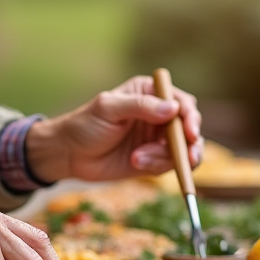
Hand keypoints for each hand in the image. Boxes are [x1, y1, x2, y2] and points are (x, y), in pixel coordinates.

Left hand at [23, 75, 202, 183]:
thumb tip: (172, 108)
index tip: (189, 132)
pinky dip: (157, 166)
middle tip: (187, 158)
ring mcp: (156, 138)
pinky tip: (136, 162)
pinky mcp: (153, 159)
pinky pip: (169, 165)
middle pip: (189, 127)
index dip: (190, 116)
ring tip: (141, 159)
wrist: (69, 154)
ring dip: (169, 158)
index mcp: (149, 93)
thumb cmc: (84, 124)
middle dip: (190, 143)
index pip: (181, 102)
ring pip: (183, 149)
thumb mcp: (109, 109)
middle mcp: (158, 114)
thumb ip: (140, 107)